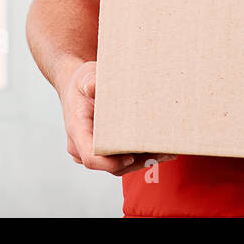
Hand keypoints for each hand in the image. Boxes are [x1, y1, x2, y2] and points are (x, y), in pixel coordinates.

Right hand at [60, 60, 175, 176]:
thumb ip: (90, 82)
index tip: (130, 157)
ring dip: (142, 161)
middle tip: (160, 153)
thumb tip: (94, 86)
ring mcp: (92, 150)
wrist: (78, 88)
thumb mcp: (84, 77)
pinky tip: (159, 150)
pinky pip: (121, 160)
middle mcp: (81, 145)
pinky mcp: (104, 151)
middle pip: (109, 165)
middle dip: (137, 162)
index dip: (111, 162)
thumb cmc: (81, 84)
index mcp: (77, 130)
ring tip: (166, 152)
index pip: (90, 157)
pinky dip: (140, 157)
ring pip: (118, 166)